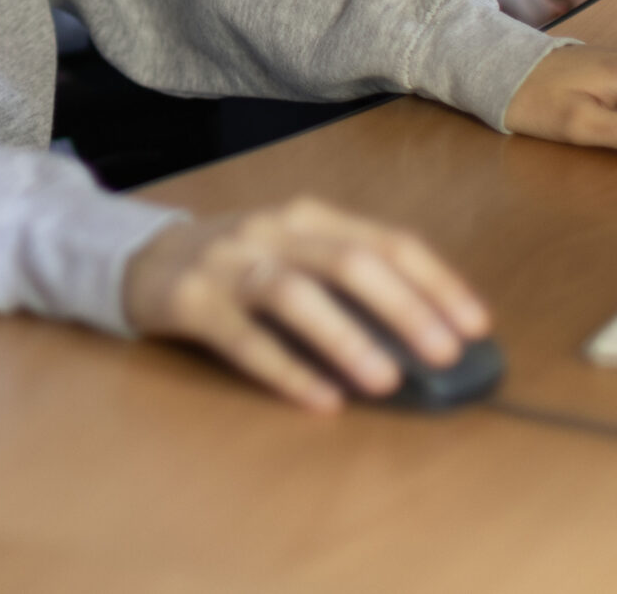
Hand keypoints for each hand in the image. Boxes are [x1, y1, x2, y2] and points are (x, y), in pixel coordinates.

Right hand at [121, 197, 488, 412]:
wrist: (141, 259)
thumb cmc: (238, 264)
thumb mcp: (293, 253)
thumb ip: (346, 278)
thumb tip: (425, 334)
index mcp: (306, 216)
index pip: (386, 240)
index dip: (435, 281)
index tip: (476, 325)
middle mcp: (271, 231)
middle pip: (348, 261)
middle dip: (403, 307)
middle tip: (444, 353)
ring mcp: (228, 263)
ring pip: (292, 292)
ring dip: (345, 336)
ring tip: (385, 379)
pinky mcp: (190, 300)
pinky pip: (242, 338)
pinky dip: (286, 369)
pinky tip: (321, 399)